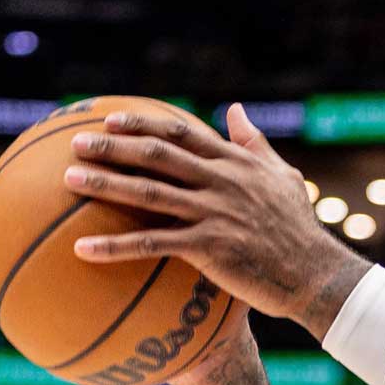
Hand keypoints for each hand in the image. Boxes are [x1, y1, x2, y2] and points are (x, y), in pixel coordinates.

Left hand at [65, 103, 371, 334]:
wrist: (315, 274)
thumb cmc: (300, 229)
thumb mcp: (284, 176)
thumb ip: (255, 143)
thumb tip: (236, 109)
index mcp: (236, 164)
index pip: (183, 134)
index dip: (144, 124)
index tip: (111, 118)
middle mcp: (222, 182)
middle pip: (157, 156)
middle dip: (112, 146)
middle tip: (74, 142)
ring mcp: (214, 213)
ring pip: (148, 193)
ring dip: (104, 184)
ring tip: (68, 179)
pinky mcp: (209, 248)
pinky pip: (152, 244)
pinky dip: (114, 247)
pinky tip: (82, 250)